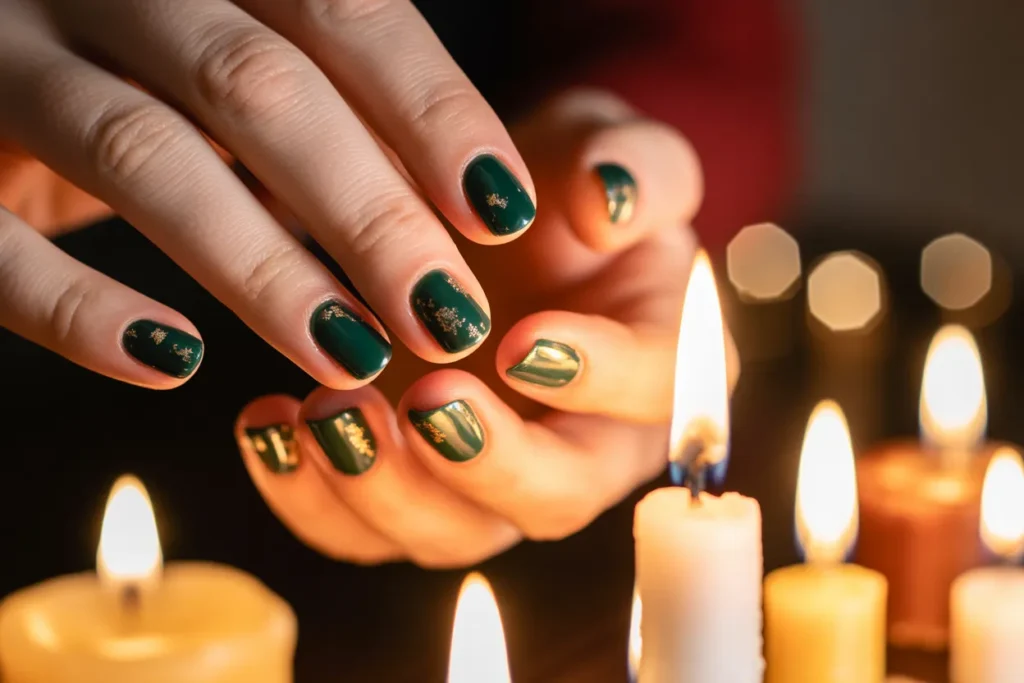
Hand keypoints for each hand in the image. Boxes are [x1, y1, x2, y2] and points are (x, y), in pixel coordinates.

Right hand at [0, 0, 534, 386]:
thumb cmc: (134, 67)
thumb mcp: (233, 63)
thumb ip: (331, 107)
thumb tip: (462, 198)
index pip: (345, 11)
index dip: (432, 113)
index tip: (501, 213)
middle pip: (258, 86)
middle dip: (367, 211)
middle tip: (446, 315)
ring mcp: (1, 61)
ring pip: (141, 154)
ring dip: (262, 270)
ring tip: (354, 357)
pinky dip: (81, 312)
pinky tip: (174, 364)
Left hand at [235, 90, 731, 566]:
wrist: (473, 218)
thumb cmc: (550, 184)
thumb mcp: (604, 144)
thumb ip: (635, 163)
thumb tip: (610, 201)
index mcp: (650, 362)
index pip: (651, 393)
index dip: (595, 378)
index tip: (522, 338)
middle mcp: (581, 441)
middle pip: (554, 498)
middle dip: (485, 462)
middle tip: (418, 399)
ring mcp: (489, 474)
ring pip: (453, 531)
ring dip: (385, 490)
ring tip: (323, 413)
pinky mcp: (411, 479)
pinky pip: (365, 526)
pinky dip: (310, 495)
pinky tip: (270, 424)